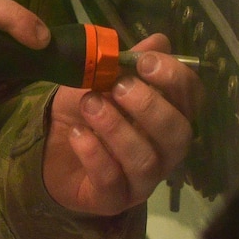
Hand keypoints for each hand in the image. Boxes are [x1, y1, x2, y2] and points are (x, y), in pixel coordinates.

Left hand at [43, 33, 198, 215]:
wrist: (46, 146)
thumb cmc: (84, 111)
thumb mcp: (99, 78)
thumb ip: (128, 61)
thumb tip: (159, 40)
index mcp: (168, 116)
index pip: (192, 99)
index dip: (175, 79)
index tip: (145, 62)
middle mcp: (164, 151)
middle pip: (178, 134)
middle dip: (149, 106)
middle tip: (118, 86)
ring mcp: (142, 180)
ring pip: (146, 160)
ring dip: (117, 128)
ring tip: (90, 105)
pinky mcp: (113, 199)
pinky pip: (112, 181)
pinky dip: (95, 154)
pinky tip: (78, 134)